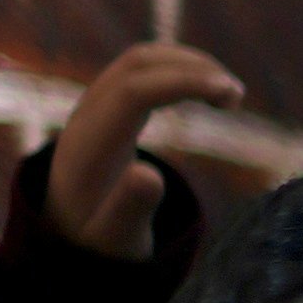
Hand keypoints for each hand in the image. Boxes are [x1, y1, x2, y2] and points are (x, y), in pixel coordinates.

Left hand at [43, 42, 239, 258]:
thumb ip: (129, 209)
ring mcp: (94, 104)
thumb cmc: (98, 242)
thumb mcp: (115, 239)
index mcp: (88, 145)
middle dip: (192, 67)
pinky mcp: (106, 104)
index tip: (230, 94)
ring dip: (188, 65)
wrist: (65, 235)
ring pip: (141, 60)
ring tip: (230, 96)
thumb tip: (149, 174)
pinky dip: (178, 71)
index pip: (133, 91)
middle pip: (138, 63)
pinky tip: (206, 93)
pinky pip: (142, 70)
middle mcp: (87, 114)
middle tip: (237, 96)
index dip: (183, 83)